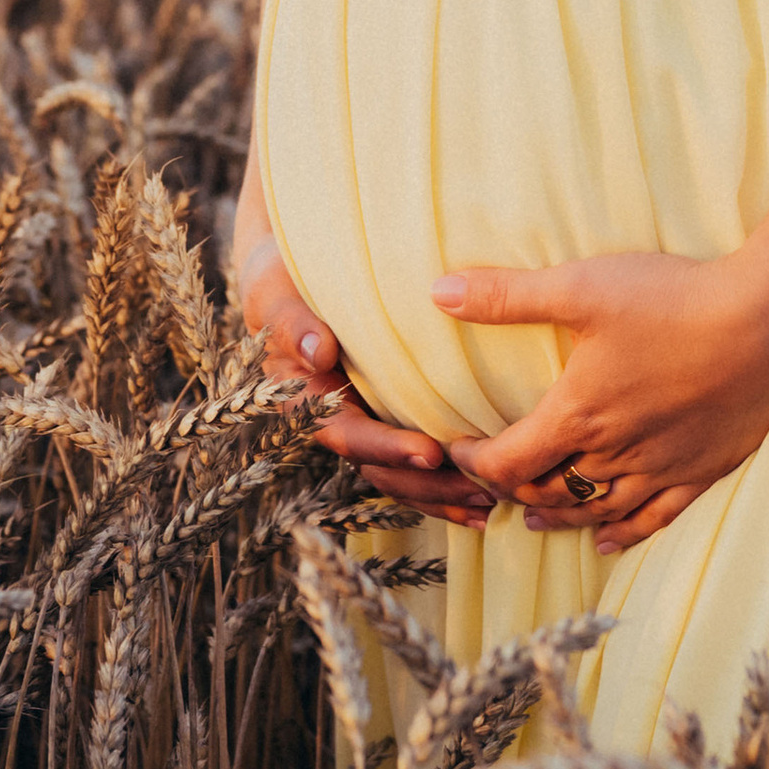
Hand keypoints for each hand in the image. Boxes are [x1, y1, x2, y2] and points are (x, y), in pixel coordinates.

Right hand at [235, 227, 492, 525]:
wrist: (300, 268)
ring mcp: (367, 422)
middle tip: (480, 487)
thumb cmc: (282, 279)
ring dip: (446, 493)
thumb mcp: (273, 292)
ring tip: (494, 501)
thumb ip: (291, 324)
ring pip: (403, 477)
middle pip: (381, 470)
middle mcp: (337, 421)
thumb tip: (320, 353)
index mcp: (306, 401)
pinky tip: (490, 496)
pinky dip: (448, 483)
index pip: (348, 435)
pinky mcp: (391, 416)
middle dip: (429, 485)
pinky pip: (418, 462)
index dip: (388, 448)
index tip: (431, 453)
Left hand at [434, 250, 768, 551]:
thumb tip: (437, 292)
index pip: (507, 462)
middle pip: (548, 491)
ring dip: (560, 516)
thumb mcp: (582, 286)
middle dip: (512, 489)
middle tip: (493, 479)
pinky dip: (625, 534)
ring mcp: (660, 469)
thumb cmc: (674, 300)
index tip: (457, 448)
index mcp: (578, 414)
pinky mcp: (702, 471)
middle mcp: (614, 454)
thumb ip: (508, 295)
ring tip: (535, 518)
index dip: (473, 462)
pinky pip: (655, 519)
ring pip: (597, 511)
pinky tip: (610, 541)